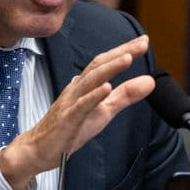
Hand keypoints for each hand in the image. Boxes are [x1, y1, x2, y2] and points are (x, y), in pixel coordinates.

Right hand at [0, 35, 154, 187]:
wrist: (39, 149)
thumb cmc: (71, 127)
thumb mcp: (104, 110)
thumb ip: (126, 95)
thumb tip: (150, 82)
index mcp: (85, 84)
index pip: (106, 62)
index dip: (124, 50)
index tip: (143, 40)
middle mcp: (77, 88)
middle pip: (99, 65)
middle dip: (121, 52)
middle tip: (141, 43)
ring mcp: (71, 102)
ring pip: (90, 80)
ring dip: (109, 68)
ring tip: (128, 58)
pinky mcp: (68, 119)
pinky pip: (81, 105)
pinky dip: (94, 96)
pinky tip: (107, 88)